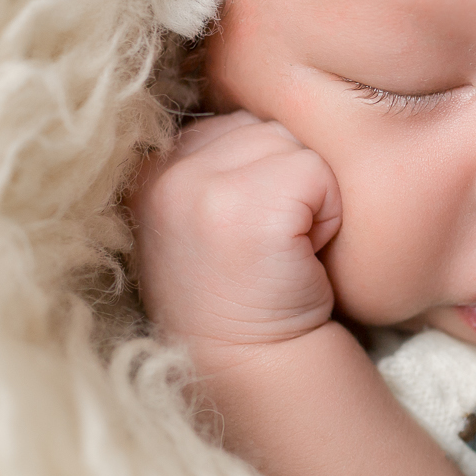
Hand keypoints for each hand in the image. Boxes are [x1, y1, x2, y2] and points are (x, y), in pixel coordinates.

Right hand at [129, 111, 342, 350]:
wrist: (251, 367)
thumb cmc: (239, 295)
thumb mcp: (199, 219)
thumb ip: (211, 164)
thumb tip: (251, 109)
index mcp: (148, 173)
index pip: (233, 124)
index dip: (261, 174)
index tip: (248, 233)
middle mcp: (165, 174)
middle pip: (264, 127)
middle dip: (285, 179)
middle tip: (269, 245)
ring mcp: (201, 188)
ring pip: (292, 144)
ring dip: (308, 194)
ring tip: (282, 248)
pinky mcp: (248, 206)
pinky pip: (317, 172)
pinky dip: (327, 214)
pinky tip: (299, 256)